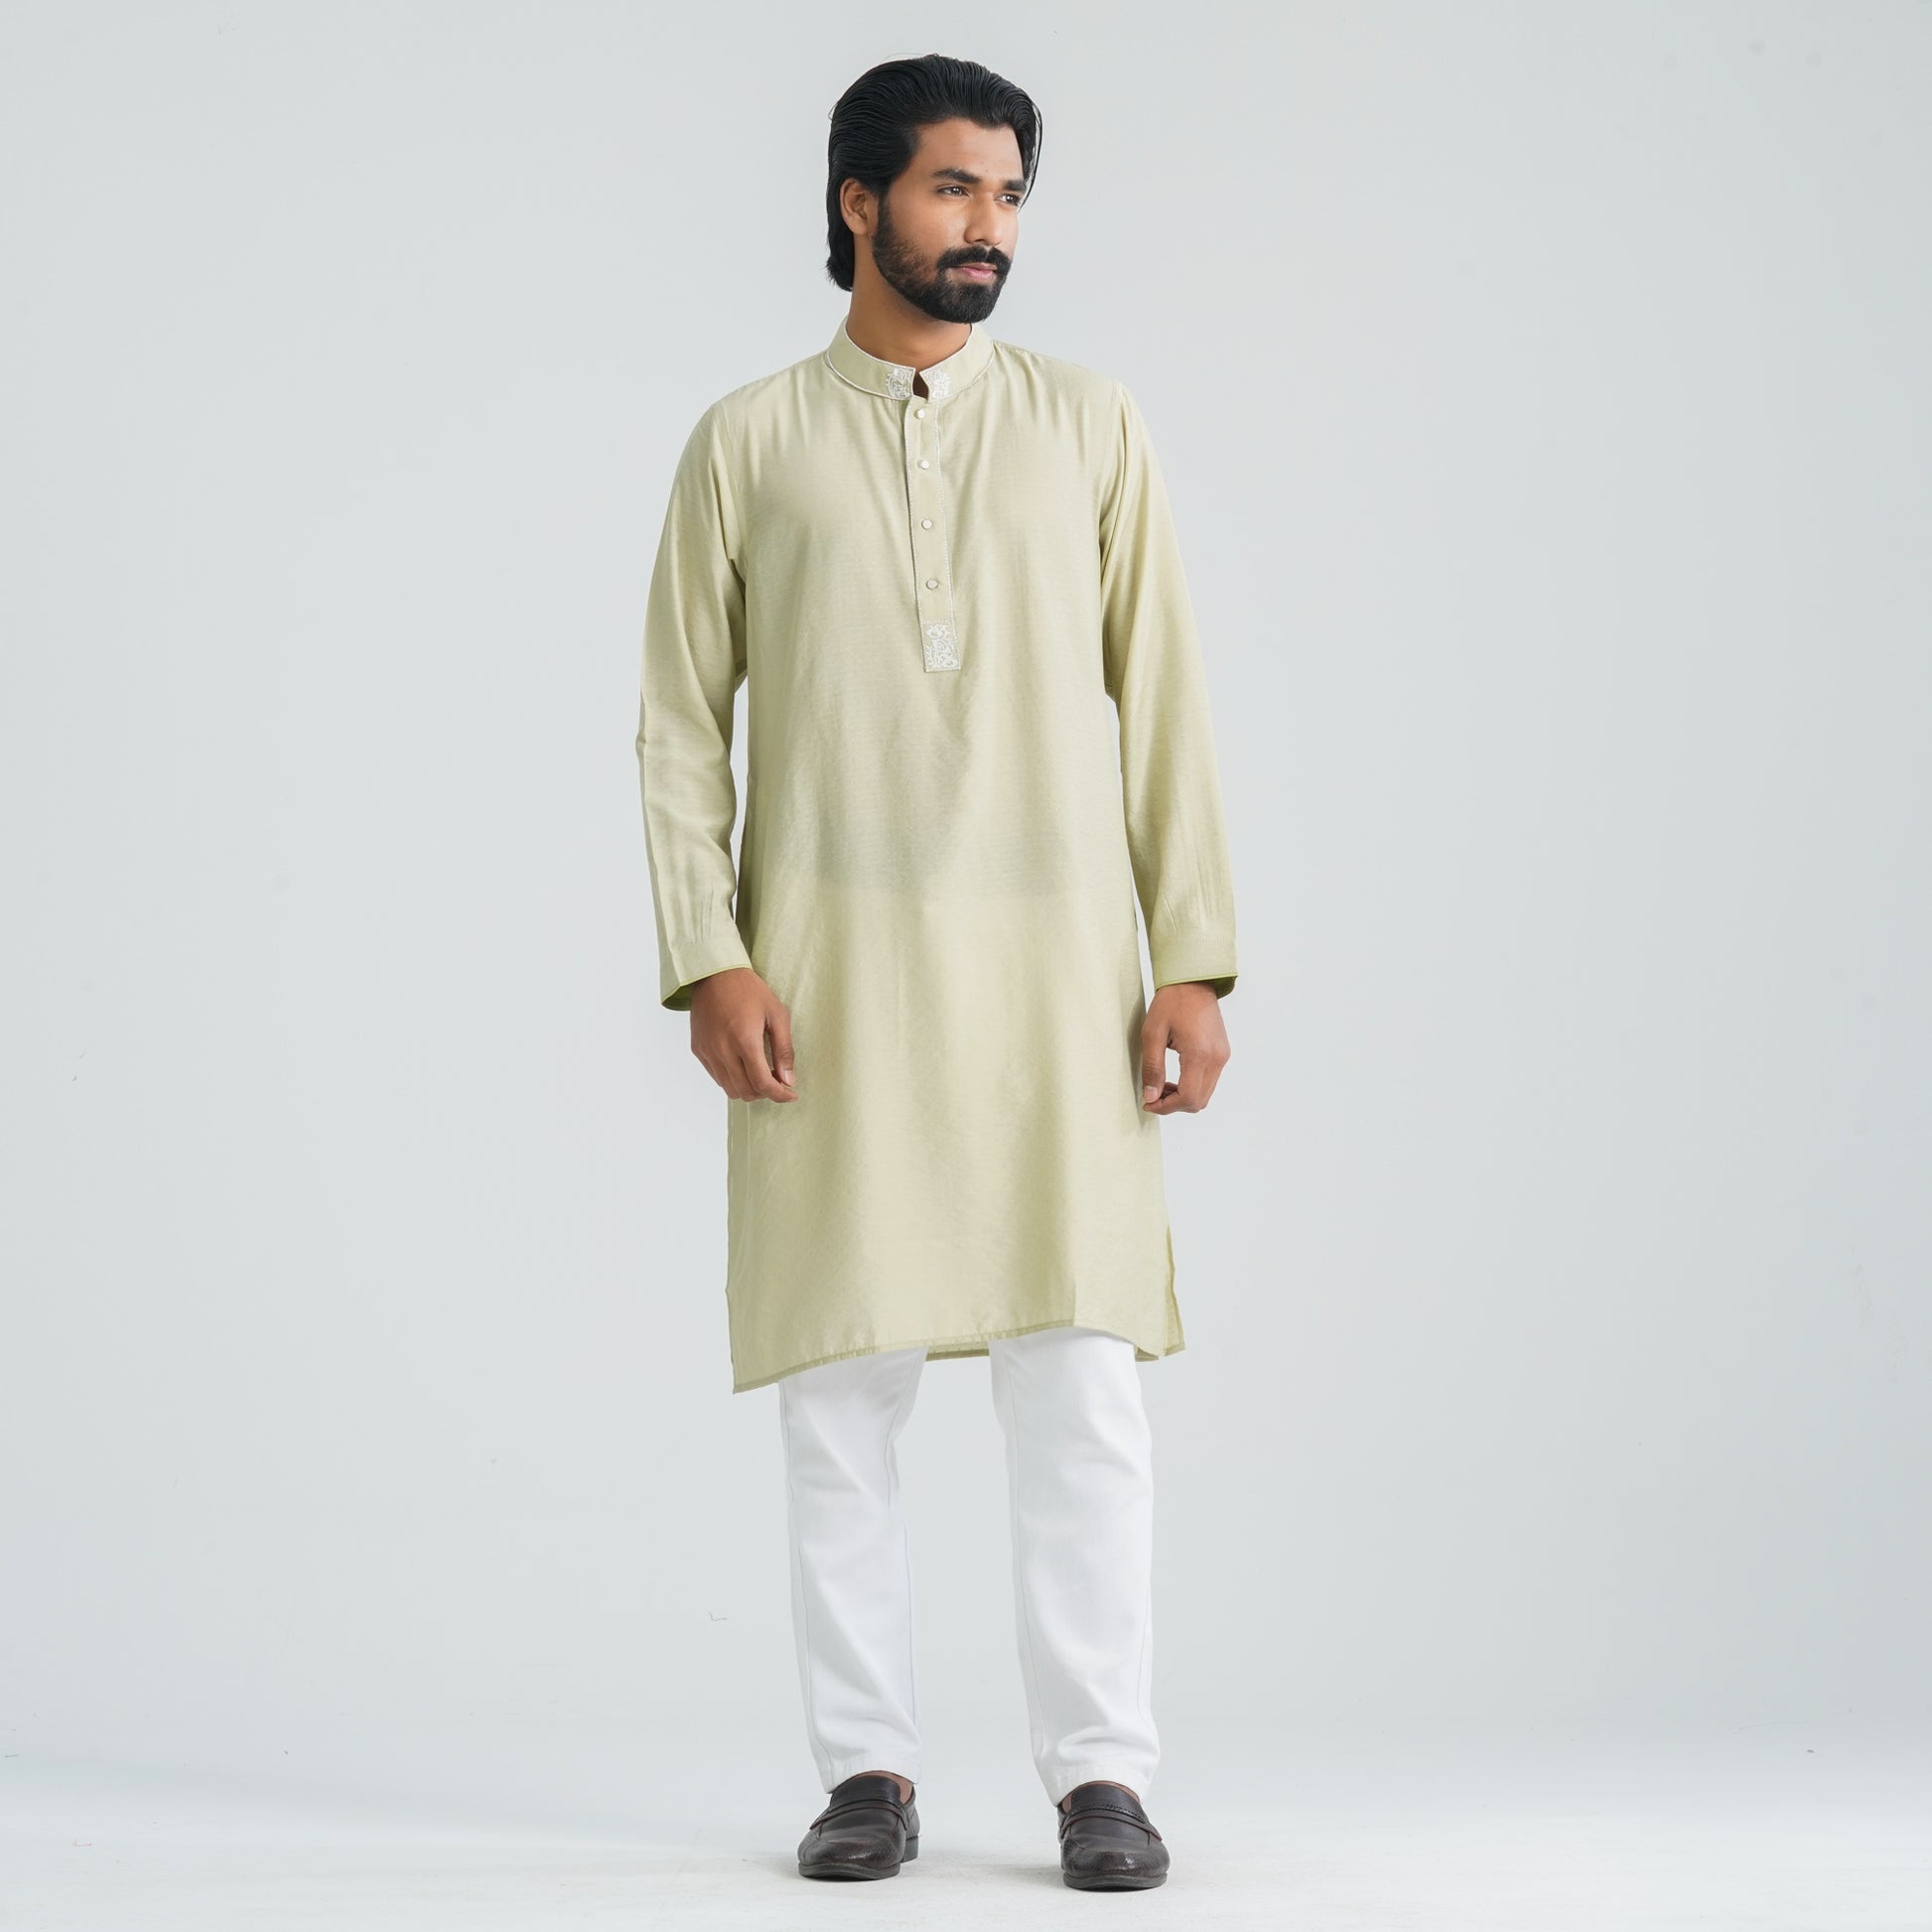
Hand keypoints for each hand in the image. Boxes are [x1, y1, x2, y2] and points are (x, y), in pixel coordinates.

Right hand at [689, 967, 797, 1101]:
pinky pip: (717, 1077)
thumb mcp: (777, 1015)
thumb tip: (788, 1079)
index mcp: (745, 1040)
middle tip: (777, 1079)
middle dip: (765, 1092)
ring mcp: (707, 1051)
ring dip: (748, 1087)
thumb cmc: (750, 991)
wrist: (715, 974)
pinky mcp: (698, 1049)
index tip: (791, 1094)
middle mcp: (723, 1049)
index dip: (779, 1094)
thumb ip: (784, 1049)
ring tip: (759, 1071)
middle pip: (746, 1091)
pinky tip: (742, 1063)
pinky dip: (732, 1078)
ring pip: (729, 1089)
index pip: (762, 1083)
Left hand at [1140, 981, 1229, 1113]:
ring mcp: (1222, 1056)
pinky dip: (1193, 1087)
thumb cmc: (1171, 1003)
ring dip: (1183, 1097)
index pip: (1187, 1097)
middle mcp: (1216, 1058)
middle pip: (1199, 1101)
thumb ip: (1152, 1068)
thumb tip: (1151, 1097)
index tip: (1149, 1103)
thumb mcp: (1152, 1034)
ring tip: (1162, 1085)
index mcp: (1199, 1054)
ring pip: (1205, 1095)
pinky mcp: (1223, 1053)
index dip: (1166, 1107)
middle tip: (1153, 1095)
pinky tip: (1176, 1077)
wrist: (1193, 981)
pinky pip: (1209, 1082)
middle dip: (1174, 1105)